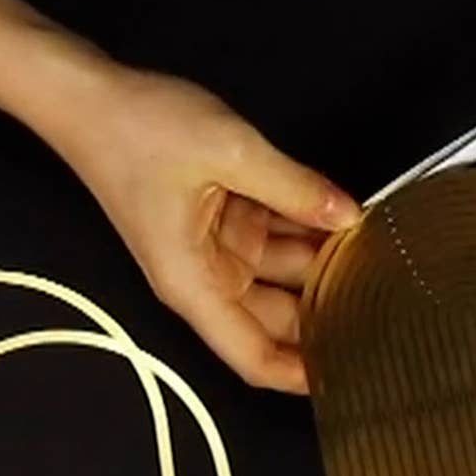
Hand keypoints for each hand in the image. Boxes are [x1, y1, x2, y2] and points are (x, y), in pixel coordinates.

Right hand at [46, 59, 359, 392]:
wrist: (86, 97)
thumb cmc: (137, 130)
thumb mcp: (228, 151)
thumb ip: (293, 187)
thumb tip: (348, 214)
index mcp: (195, 286)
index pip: (254, 357)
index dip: (302, 376)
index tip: (353, 377)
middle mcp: (205, 280)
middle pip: (278, 319)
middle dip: (326, 309)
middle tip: (388, 298)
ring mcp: (214, 252)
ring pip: (281, 275)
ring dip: (322, 262)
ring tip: (379, 250)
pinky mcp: (220, 222)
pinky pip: (272, 237)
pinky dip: (304, 227)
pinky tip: (346, 215)